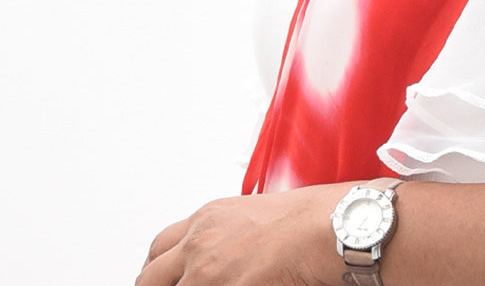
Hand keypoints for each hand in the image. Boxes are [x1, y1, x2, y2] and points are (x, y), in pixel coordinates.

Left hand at [136, 183, 352, 285]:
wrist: (324, 228)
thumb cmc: (307, 218)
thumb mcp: (255, 215)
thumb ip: (230, 235)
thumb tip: (226, 255)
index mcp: (207, 219)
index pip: (159, 249)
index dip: (155, 271)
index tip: (160, 280)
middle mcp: (199, 243)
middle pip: (149, 277)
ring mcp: (206, 273)